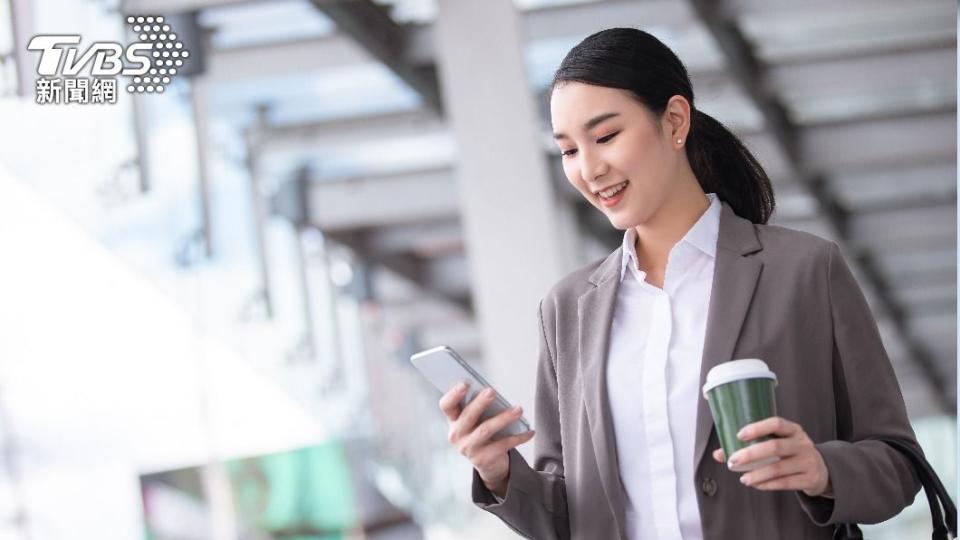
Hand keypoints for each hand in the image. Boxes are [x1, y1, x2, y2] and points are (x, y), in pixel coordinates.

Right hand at [439, 382, 534, 497]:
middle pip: (468, 416)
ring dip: (504, 418)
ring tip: (519, 409)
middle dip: (480, 403)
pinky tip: (530, 431)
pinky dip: (519, 437)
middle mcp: (457, 435)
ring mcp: (469, 448)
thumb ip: (479, 407)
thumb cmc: (482, 432)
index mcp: (453, 420)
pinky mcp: (483, 459)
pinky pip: (503, 445)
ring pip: (486, 430)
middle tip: (493, 391)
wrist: (488, 463)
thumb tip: (492, 392)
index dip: (453, 394)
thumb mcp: (476, 420)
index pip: (446, 405)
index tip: (465, 383)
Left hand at [711, 416, 831, 497]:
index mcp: (794, 430)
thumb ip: (752, 446)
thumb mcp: (778, 443)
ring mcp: (808, 461)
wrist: (822, 470)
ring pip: (779, 468)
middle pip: (775, 447)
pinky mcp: (810, 479)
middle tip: (733, 461)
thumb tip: (718, 454)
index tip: (739, 435)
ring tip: (743, 478)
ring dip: (757, 474)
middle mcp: (802, 443)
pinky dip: (768, 485)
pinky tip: (756, 485)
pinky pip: (786, 483)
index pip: (776, 423)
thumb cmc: (791, 453)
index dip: (757, 428)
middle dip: (751, 454)